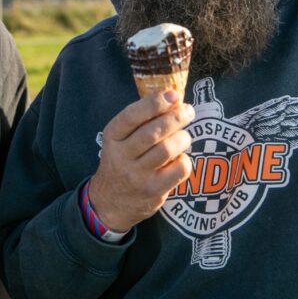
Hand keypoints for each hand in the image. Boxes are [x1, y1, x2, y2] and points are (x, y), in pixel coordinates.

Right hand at [89, 90, 194, 231]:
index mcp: (112, 137)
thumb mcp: (120, 139)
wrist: (109, 202)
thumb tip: (174, 99)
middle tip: (188, 111)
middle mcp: (121, 156)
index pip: (131, 116)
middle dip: (175, 117)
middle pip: (153, 132)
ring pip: (167, 150)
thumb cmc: (121, 161)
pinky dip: (185, 159)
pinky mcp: (153, 191)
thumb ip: (141, 121)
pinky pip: (178, 169)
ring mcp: (137, 175)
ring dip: (182, 138)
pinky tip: (181, 158)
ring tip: (185, 136)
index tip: (173, 95)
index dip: (154, 103)